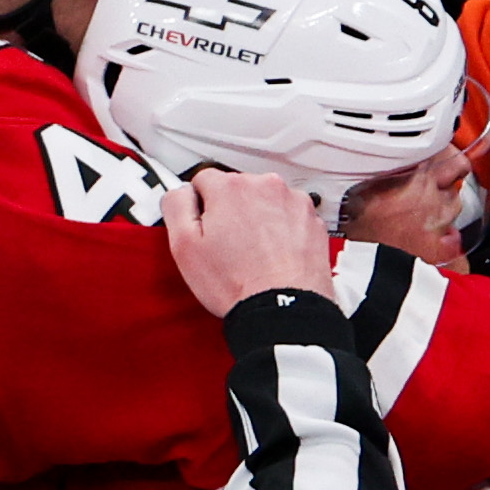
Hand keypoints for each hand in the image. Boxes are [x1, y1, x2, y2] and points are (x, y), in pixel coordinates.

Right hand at [168, 165, 341, 314]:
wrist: (282, 309)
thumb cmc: (237, 283)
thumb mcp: (184, 246)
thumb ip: (176, 206)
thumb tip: (181, 192)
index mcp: (230, 188)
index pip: (204, 180)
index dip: (201, 207)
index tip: (205, 226)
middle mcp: (266, 186)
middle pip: (238, 188)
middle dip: (231, 211)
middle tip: (229, 245)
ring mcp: (293, 202)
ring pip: (266, 201)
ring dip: (259, 218)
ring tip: (254, 253)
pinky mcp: (313, 220)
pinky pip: (290, 216)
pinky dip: (283, 230)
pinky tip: (275, 254)